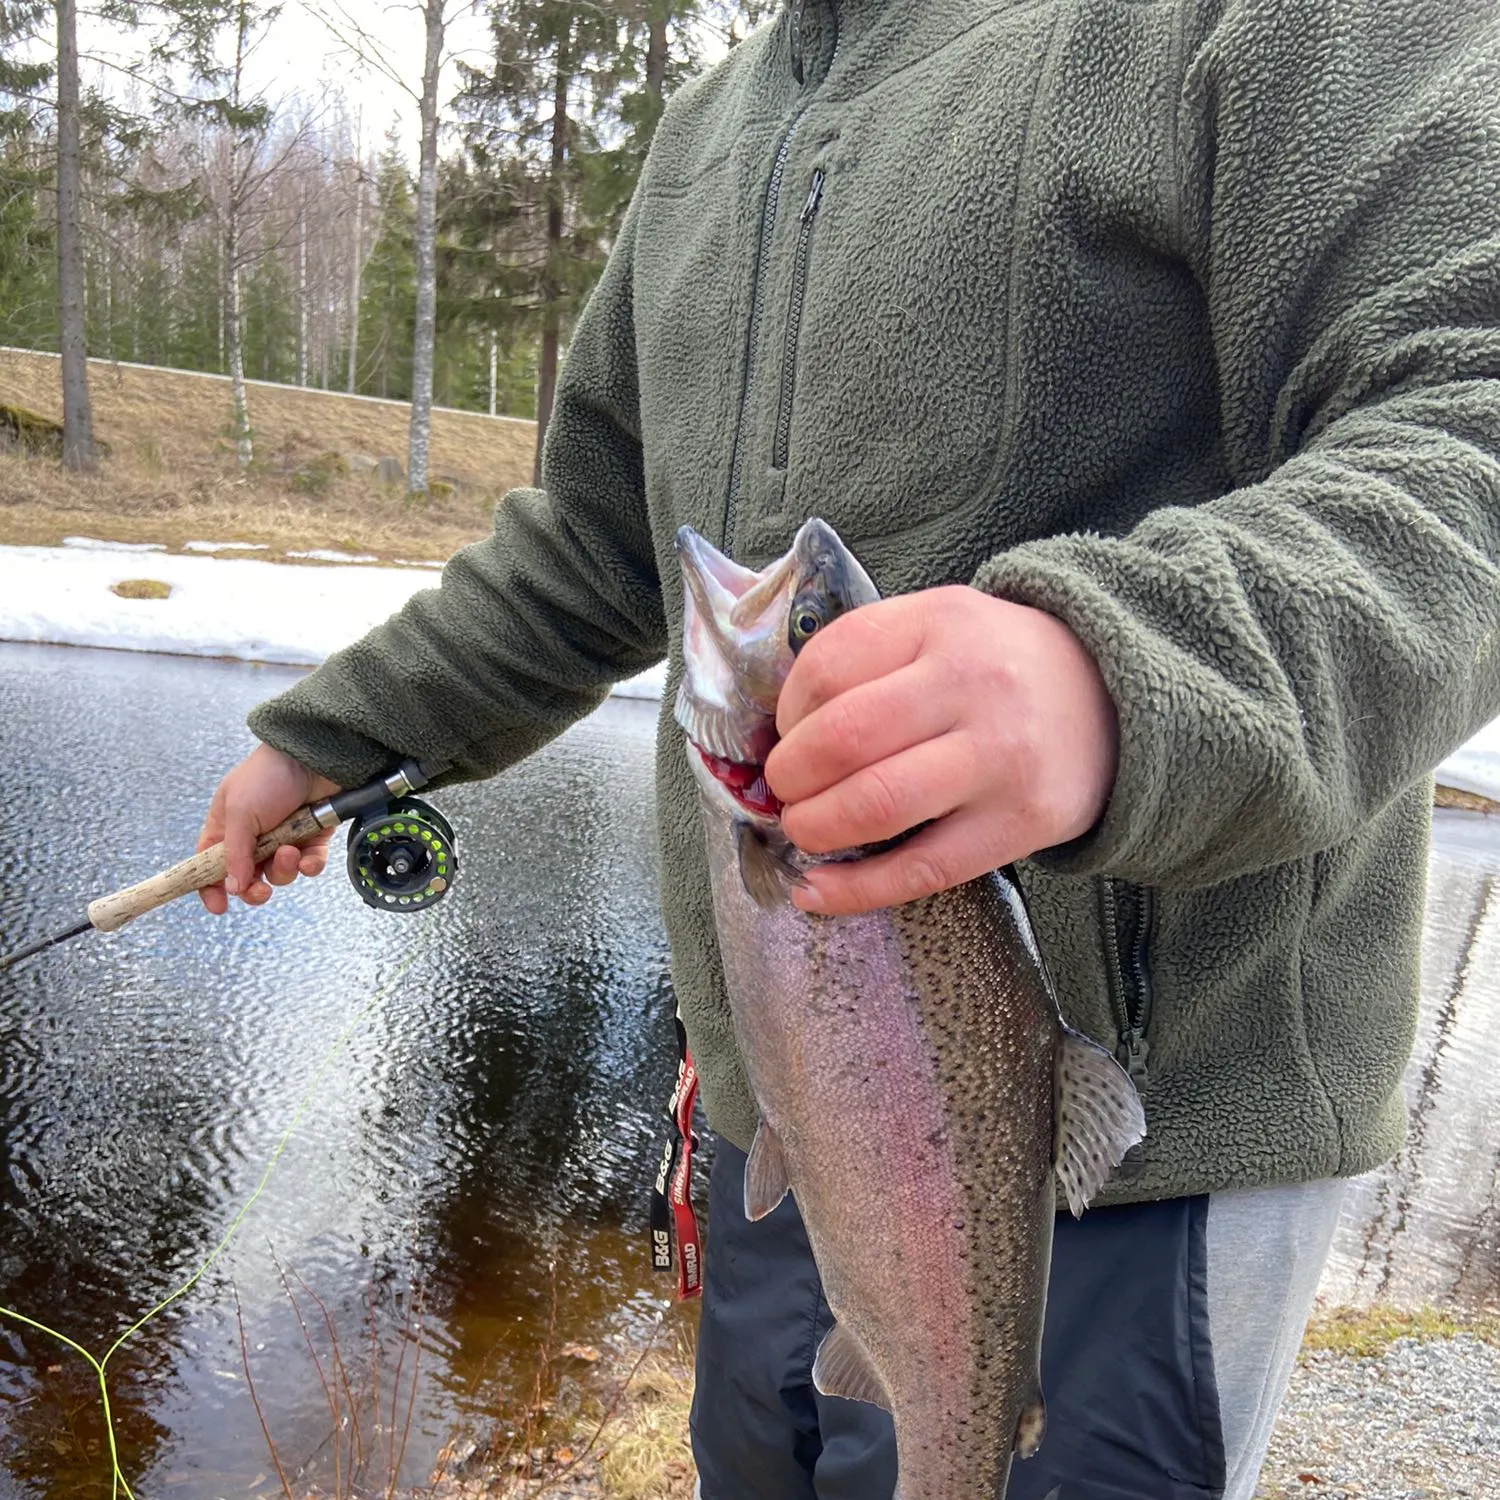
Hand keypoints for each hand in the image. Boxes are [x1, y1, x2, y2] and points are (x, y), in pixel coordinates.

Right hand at [196, 743, 341, 912]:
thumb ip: (235, 852)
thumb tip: (232, 886)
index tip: (218, 906)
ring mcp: (284, 838)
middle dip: (254, 889)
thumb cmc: (268, 775)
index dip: (211, 887)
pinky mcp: (312, 838)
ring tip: (288, 851)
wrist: (313, 757)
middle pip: (247, 878)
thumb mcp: (240, 812)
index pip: (211, 866)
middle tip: (260, 891)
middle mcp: (253, 837)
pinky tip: (308, 857)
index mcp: (226, 828)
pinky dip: (309, 865)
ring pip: (280, 874)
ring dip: (283, 869)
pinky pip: (309, 865)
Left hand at [764, 585, 1117, 914]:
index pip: (829, 667)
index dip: (786, 712)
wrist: (1113, 697)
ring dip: (814, 827)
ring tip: (804, 829)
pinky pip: (920, 868)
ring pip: (876, 804)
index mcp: (941, 624)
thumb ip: (866, 658)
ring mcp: (1000, 757)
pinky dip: (855, 889)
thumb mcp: (939, 624)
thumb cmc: (999, 665)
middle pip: (843, 738)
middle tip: (785, 790)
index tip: (786, 734)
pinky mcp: (1020, 823)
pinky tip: (817, 892)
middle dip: (790, 776)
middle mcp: (973, 684)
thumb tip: (779, 733)